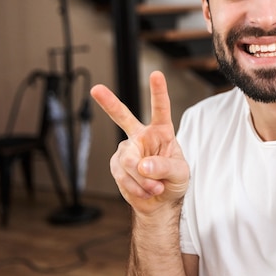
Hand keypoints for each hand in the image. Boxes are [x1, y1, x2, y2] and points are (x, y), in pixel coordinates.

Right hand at [90, 71, 189, 216]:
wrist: (160, 202)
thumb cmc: (174, 180)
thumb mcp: (180, 173)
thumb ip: (165, 166)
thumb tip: (143, 165)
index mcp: (161, 131)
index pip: (160, 109)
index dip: (158, 91)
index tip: (156, 74)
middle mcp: (141, 136)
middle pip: (123, 117)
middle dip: (109, 102)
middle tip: (96, 89)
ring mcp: (127, 150)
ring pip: (129, 162)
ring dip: (143, 180)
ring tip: (156, 188)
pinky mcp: (117, 165)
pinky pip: (123, 176)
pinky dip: (136, 187)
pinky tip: (145, 191)